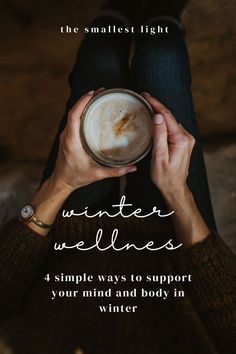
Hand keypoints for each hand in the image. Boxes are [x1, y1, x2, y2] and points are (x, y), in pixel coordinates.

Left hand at [51, 89, 136, 191]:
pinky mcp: (67, 137)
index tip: (93, 93)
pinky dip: (82, 112)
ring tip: (98, 97)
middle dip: (86, 98)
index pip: (74, 115)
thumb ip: (115, 171)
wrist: (61, 181)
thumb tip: (132, 168)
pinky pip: (73, 120)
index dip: (82, 102)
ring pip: (73, 114)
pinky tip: (92, 110)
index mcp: (72, 141)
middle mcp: (67, 135)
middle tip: (102, 91)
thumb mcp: (97, 174)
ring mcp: (66, 135)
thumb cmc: (76, 177)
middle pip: (74, 111)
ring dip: (84, 104)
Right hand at [142, 93, 209, 247]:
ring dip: (160, 113)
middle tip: (144, 97)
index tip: (146, 96)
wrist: (174, 188)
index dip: (156, 104)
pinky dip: (163, 121)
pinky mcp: (183, 142)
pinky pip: (172, 128)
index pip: (167, 116)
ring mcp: (186, 139)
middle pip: (170, 117)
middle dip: (157, 106)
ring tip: (147, 105)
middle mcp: (186, 137)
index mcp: (181, 139)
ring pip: (171, 121)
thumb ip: (159, 136)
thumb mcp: (159, 156)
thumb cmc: (164, 176)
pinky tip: (155, 118)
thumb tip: (158, 117)